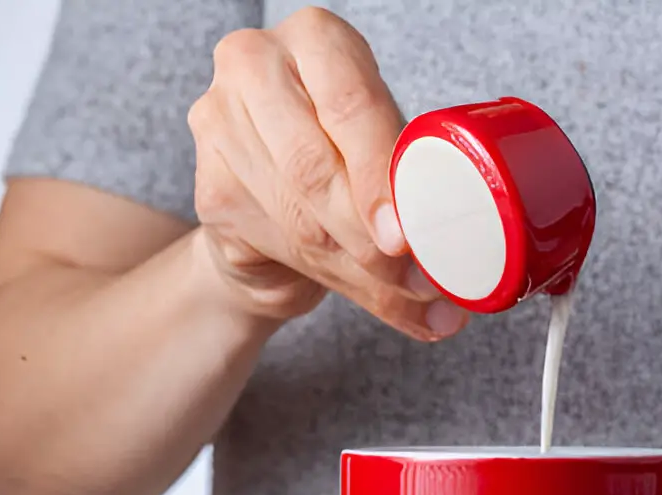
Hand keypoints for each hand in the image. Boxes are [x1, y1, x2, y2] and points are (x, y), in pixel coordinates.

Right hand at [187, 7, 466, 338]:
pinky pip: (276, 242)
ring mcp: (220, 123)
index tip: (403, 236)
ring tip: (399, 288)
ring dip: (356, 267)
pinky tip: (357, 284)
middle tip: (411, 276)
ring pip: (298, 217)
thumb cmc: (348, 158)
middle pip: (315, 168)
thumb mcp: (387, 153)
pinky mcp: (208, 186)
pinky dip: (327, 277)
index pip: (350, 106)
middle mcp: (256, 65)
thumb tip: (453, 288)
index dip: (378, 177)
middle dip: (369, 237)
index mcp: (317, 40)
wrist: (280, 193)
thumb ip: (411, 197)